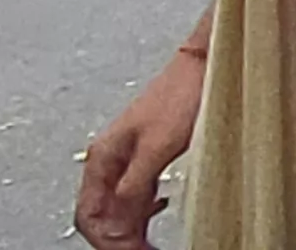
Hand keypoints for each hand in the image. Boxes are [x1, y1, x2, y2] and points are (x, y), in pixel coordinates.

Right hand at [73, 47, 203, 249]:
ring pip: (119, 208)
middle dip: (117, 241)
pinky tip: (158, 211)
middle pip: (101, 216)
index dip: (106, 242)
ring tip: (151, 246)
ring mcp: (128, 159)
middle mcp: (110, 160)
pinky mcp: (148, 156)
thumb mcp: (158, 144)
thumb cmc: (183, 94)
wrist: (206, 64)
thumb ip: (135, 181)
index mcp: (104, 157)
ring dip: (131, 231)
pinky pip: (135, 194)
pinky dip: (142, 212)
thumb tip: (118, 216)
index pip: (89, 214)